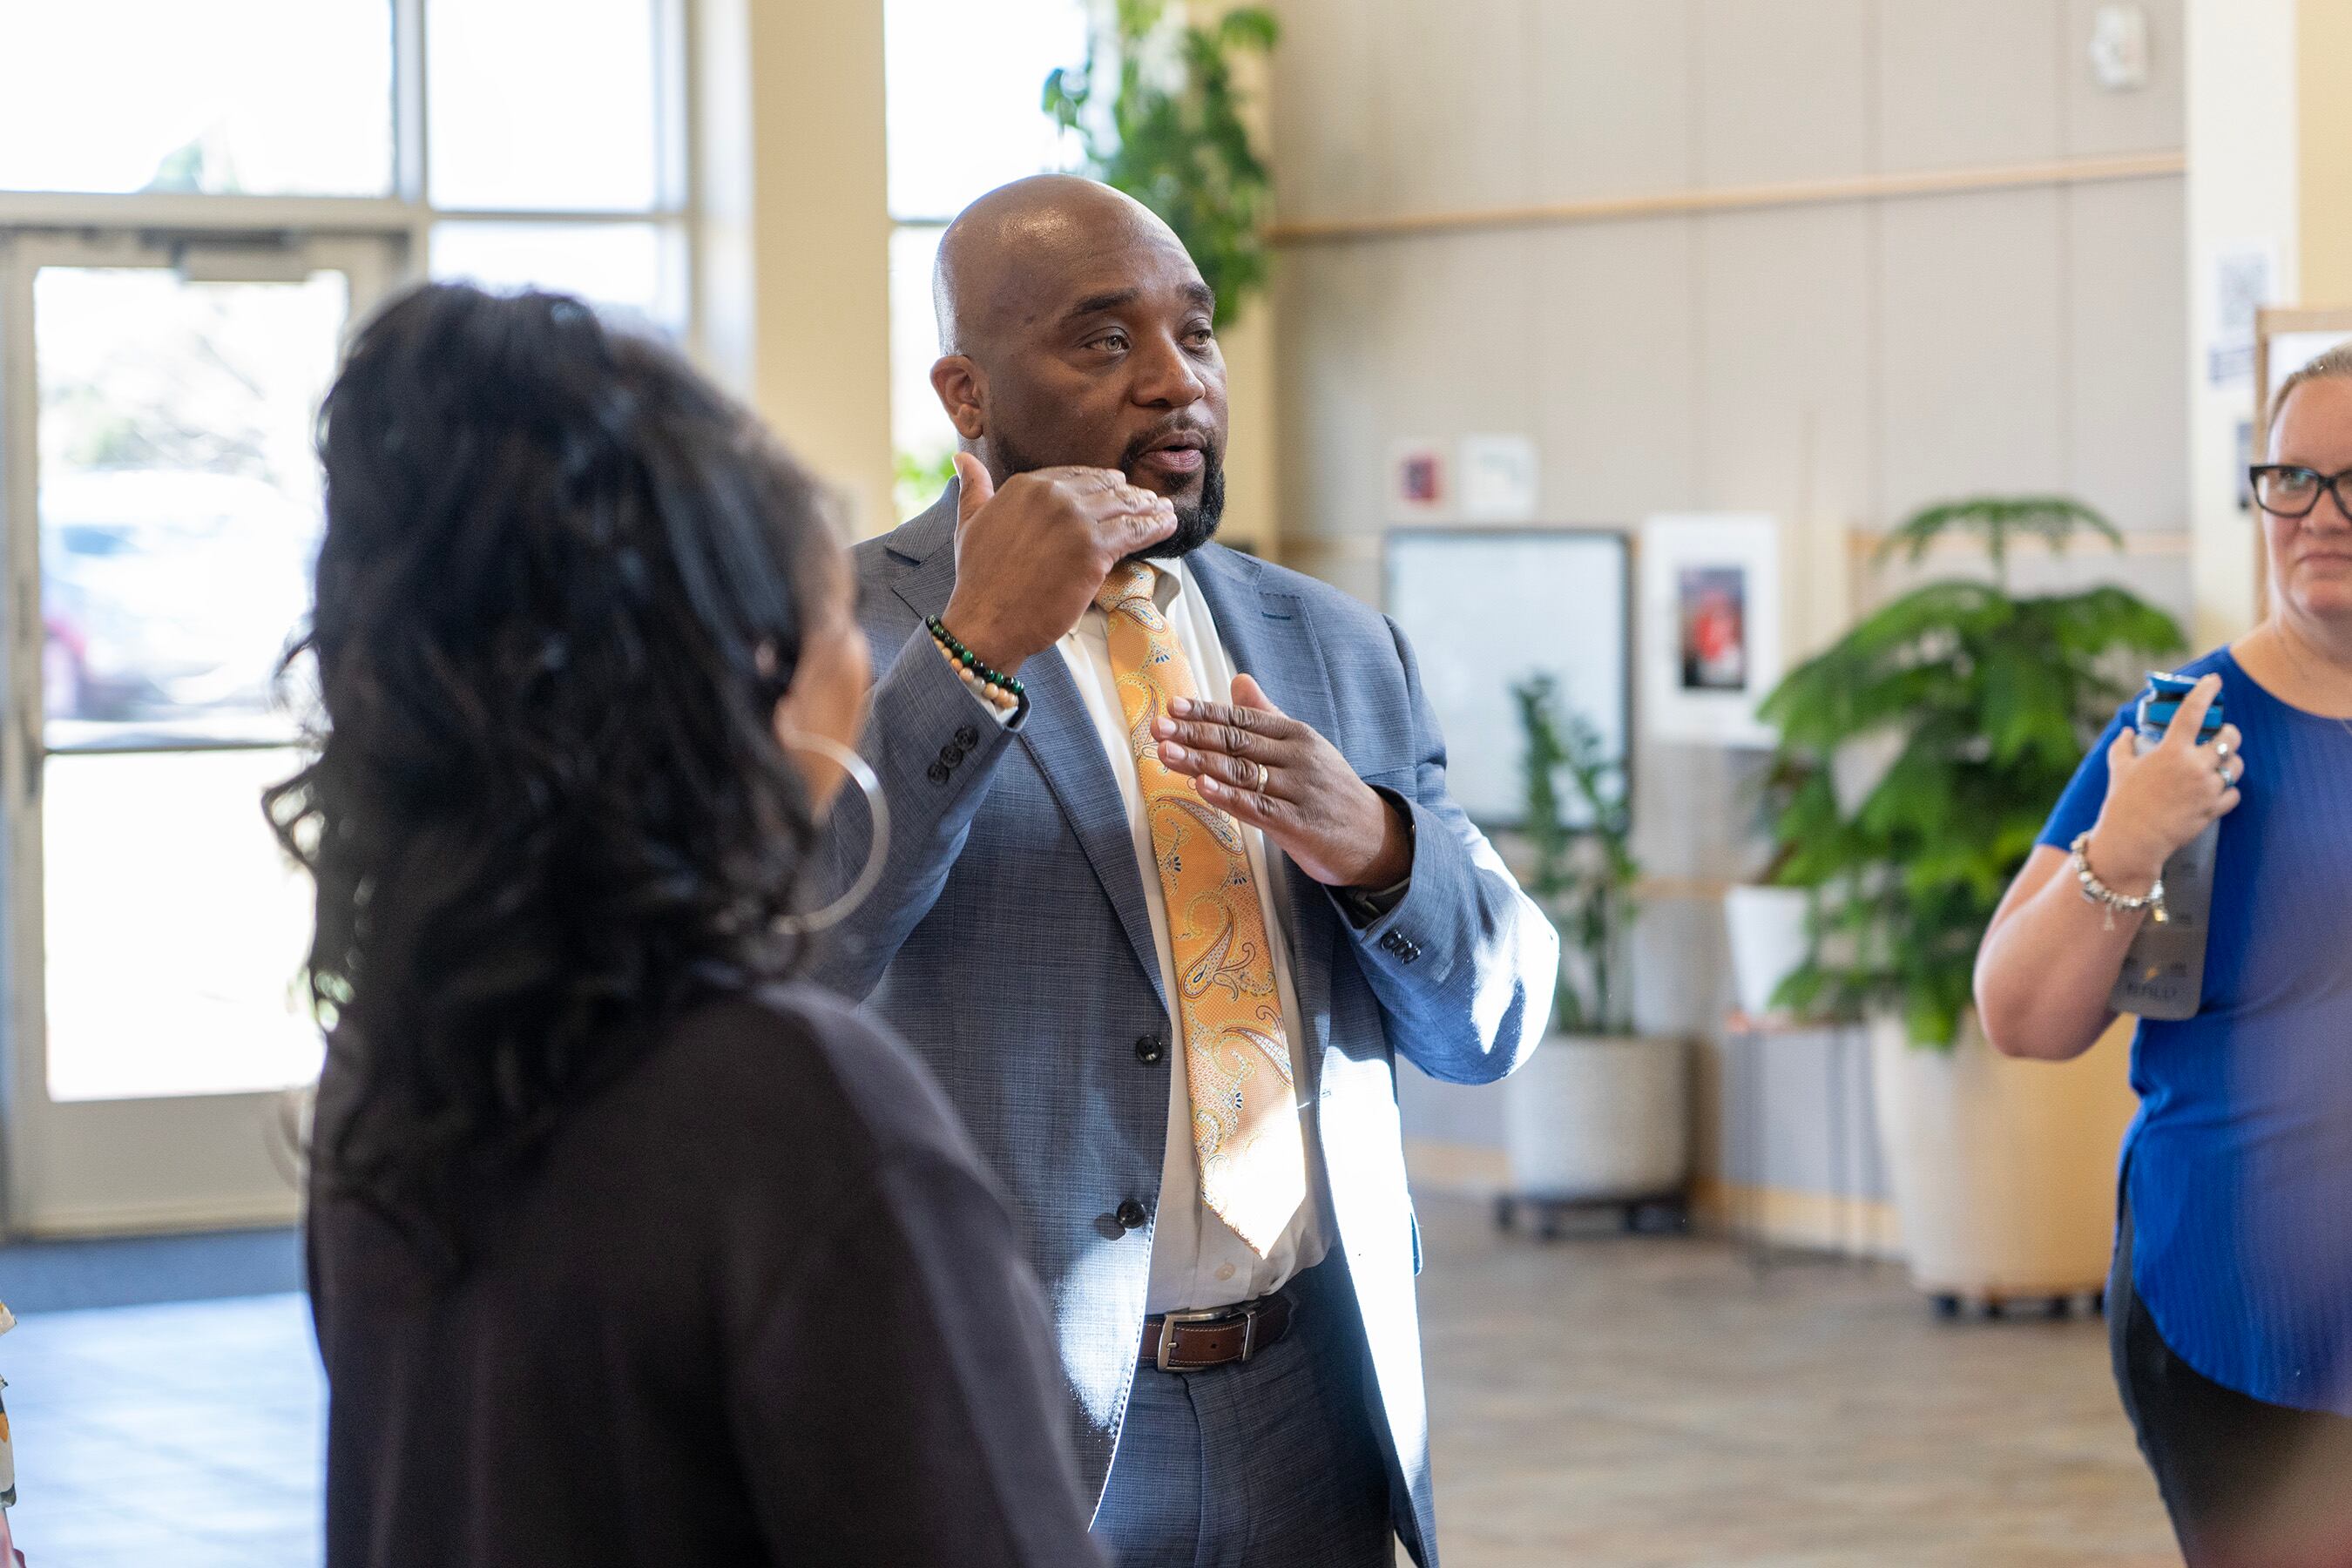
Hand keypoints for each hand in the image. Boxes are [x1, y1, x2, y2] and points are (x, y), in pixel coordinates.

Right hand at [939, 453, 1176, 672]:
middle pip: (1105, 488)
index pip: (1076, 476)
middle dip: (1129, 495)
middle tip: (1149, 501)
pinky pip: (1136, 531)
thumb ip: (973, 488)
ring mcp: (1076, 520)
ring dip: (1149, 508)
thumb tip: (962, 457)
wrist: (986, 620)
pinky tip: (1168, 525)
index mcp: (1025, 485)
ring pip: (1124, 507)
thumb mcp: (970, 522)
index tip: (1118, 489)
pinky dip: (1156, 526)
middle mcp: (1053, 494)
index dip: (1101, 483)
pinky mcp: (1095, 549)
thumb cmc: (978, 580)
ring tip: (1165, 511)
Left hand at [1153, 674, 1413, 888]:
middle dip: (1194, 734)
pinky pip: (1257, 808)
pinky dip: (1227, 797)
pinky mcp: (1298, 824)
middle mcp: (1298, 758)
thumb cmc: (1330, 792)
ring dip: (1201, 762)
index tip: (1173, 706)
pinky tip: (1201, 788)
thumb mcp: (1304, 747)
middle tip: (1158, 728)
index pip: (1244, 718)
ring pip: (1242, 772)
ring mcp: (1298, 791)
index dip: (1206, 712)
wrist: (1376, 839)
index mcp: (1296, 735)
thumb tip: (1238, 679)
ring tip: (1167, 752)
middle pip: (1237, 742)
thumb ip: (1267, 715)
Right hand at [2086, 674, 2244, 889]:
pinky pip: (2234, 793)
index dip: (2205, 691)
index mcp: (2171, 750)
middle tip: (2220, 736)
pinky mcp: (2213, 809)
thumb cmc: (2122, 801)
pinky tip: (2216, 790)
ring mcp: (2207, 788)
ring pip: (2236, 765)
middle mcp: (2194, 766)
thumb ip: (2123, 746)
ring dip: (2230, 761)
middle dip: (2228, 734)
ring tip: (2218, 764)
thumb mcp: (2119, 768)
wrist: (2132, 839)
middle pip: (2230, 738)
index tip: (2214, 681)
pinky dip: (2228, 790)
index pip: (2193, 711)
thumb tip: (2127, 733)